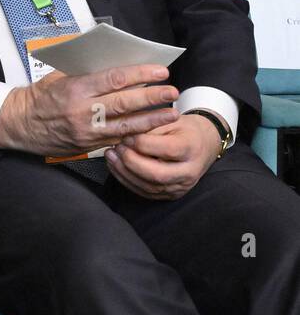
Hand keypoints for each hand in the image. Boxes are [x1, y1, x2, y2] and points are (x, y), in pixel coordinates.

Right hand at [0, 64, 180, 156]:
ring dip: (151, 119)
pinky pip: (116, 138)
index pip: (115, 79)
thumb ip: (87, 73)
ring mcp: (86, 130)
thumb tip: (118, 67)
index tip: (160, 71)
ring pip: (125, 125)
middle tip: (172, 92)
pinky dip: (135, 133)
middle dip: (152, 97)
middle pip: (125, 102)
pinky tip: (150, 129)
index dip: (141, 75)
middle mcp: (82, 110)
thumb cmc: (39, 97)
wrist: (19, 124)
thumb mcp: (59, 77)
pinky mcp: (87, 145)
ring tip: (171, 114)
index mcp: (75, 88)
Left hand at [105, 113, 221, 200]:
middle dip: (131, 161)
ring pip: (149, 186)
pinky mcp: (170, 194)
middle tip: (117, 147)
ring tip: (111, 156)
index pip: (167, 149)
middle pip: (157, 174)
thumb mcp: (171, 120)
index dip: (142, 144)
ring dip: (124, 172)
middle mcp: (189, 171)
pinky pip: (145, 192)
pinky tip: (117, 167)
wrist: (202, 145)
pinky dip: (127, 180)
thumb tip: (125, 132)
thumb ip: (150, 126)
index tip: (126, 136)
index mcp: (192, 148)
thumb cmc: (184, 130)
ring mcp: (180, 186)